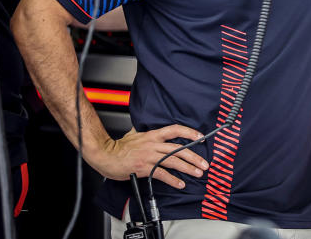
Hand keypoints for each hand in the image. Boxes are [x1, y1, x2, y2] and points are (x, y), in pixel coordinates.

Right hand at [88, 124, 208, 188]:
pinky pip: (162, 174)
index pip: (175, 130)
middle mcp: (153, 145)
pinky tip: (180, 183)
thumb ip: (145, 131)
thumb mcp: (134, 133)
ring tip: (198, 172)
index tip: (200, 137)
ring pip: (173, 161)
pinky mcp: (144, 168)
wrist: (105, 155)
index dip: (189, 132)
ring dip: (188, 168)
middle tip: (204, 163)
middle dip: (194, 156)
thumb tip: (148, 126)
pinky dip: (173, 179)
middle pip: (178, 149)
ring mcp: (149, 157)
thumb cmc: (119, 146)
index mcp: (152, 135)